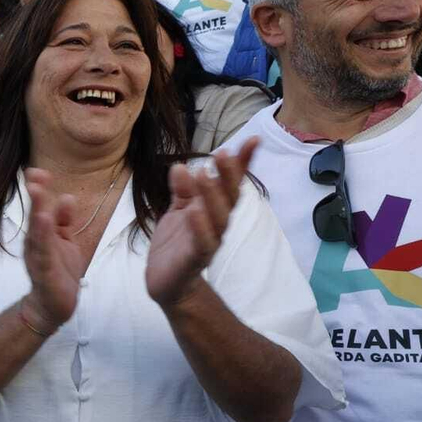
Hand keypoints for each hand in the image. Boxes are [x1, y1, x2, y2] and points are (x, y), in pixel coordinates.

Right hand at [21, 168, 85, 328]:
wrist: (53, 305)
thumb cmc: (59, 270)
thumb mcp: (66, 241)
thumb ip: (65, 220)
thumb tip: (67, 196)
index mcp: (42, 233)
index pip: (41, 207)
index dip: (40, 189)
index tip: (39, 171)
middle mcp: (36, 242)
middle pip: (36, 216)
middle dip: (37, 196)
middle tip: (35, 175)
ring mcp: (38, 257)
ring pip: (38, 233)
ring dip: (37, 213)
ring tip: (37, 194)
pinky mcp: (45, 272)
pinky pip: (44, 254)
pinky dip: (43, 239)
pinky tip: (44, 224)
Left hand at [146, 138, 257, 308]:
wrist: (167, 282)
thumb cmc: (177, 243)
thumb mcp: (178, 210)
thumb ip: (182, 190)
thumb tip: (181, 166)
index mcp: (213, 208)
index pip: (231, 183)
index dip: (242, 163)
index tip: (253, 140)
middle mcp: (216, 224)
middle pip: (229, 198)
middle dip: (229, 175)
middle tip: (223, 153)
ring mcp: (208, 242)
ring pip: (218, 219)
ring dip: (213, 196)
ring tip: (204, 174)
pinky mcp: (194, 260)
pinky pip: (201, 243)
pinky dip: (199, 227)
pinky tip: (194, 211)